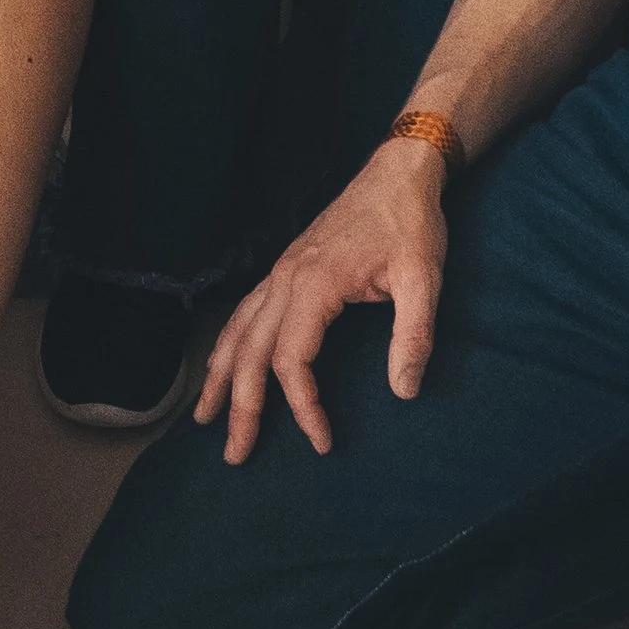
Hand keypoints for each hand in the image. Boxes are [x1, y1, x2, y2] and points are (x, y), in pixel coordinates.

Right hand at [194, 136, 447, 459]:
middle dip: (239, 406)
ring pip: (236, 331)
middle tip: (235, 454)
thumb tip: (404, 392)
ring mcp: (280, 272)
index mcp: (315, 284)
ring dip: (218, 376)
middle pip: (249, 351)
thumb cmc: (411, 224)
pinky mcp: (285, 269)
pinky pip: (244, 312)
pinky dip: (227, 344)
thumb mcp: (424, 278)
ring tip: (203, 418)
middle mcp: (286, 279)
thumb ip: (414, 336)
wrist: (397, 174)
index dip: (302, 405)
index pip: (291, 359)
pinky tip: (221, 363)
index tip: (321, 440)